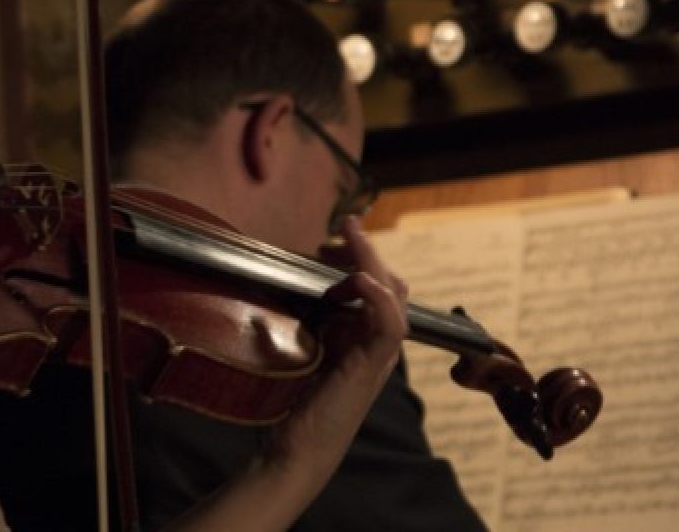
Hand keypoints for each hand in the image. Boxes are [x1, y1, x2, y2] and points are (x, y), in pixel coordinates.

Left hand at [268, 217, 408, 468]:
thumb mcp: (302, 349)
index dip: (361, 256)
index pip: (379, 285)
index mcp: (361, 336)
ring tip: (350, 240)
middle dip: (366, 251)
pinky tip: (360, 280)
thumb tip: (284, 285)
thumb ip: (307, 321)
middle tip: (341, 231)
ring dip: (372, 262)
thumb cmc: (297, 404)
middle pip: (390, 283)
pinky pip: (389, 327)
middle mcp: (375, 342)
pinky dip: (379, 299)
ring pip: (394, 297)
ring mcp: (377, 355)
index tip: (332, 237)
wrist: (298, 449)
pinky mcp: (370, 368)